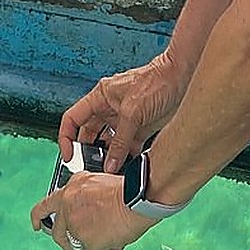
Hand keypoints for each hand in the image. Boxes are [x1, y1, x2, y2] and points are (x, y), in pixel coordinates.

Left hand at [29, 172, 152, 249]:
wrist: (137, 198)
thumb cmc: (127, 191)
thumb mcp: (99, 185)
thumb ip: (84, 201)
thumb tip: (84, 221)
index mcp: (70, 189)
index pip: (45, 205)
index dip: (38, 217)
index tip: (36, 225)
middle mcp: (68, 205)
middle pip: (60, 233)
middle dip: (73, 243)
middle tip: (88, 248)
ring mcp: (74, 223)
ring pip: (77, 245)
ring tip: (111, 248)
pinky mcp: (83, 238)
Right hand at [59, 54, 190, 172]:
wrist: (183, 77)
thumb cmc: (157, 81)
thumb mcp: (133, 113)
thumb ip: (119, 142)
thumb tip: (110, 164)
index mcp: (100, 98)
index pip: (73, 119)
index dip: (67, 138)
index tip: (70, 156)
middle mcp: (108, 109)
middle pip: (89, 136)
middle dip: (88, 153)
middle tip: (90, 169)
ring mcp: (123, 121)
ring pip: (108, 145)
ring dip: (108, 158)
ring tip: (108, 172)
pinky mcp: (138, 129)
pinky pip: (125, 149)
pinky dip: (125, 159)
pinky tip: (125, 169)